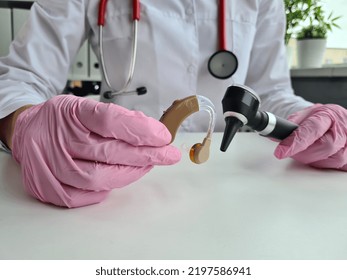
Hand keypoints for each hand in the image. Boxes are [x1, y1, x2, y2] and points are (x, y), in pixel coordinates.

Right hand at [12, 95, 180, 207]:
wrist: (28, 131)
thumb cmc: (64, 120)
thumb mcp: (87, 107)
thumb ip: (118, 119)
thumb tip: (152, 133)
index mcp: (71, 112)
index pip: (110, 121)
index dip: (140, 130)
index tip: (163, 136)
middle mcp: (57, 139)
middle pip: (109, 152)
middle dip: (146, 156)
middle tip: (168, 155)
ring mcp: (49, 165)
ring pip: (98, 177)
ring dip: (129, 173)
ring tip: (146, 166)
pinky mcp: (46, 186)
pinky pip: (83, 196)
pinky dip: (105, 189)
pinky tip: (116, 178)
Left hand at [274, 104, 346, 170]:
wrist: (339, 119)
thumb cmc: (322, 118)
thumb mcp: (306, 115)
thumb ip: (291, 124)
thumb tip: (275, 135)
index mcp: (328, 115)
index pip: (311, 129)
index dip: (295, 142)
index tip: (280, 152)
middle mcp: (343, 128)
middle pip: (325, 146)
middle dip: (304, 153)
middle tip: (293, 152)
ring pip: (333, 159)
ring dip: (315, 160)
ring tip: (309, 152)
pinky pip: (340, 166)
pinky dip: (326, 164)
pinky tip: (321, 157)